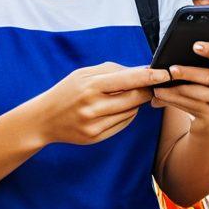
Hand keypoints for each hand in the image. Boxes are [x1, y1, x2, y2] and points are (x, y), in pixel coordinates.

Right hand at [32, 63, 171, 146]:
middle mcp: (93, 107)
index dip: (150, 76)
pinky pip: (122, 124)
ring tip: (126, 96)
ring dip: (135, 103)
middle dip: (147, 90)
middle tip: (154, 84)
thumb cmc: (66, 91)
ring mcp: (94, 125)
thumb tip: (141, 70)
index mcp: (90, 86)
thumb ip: (111, 70)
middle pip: (134, 98)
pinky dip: (126, 114)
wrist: (43, 119)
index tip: (166, 73)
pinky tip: (116, 109)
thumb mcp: (83, 74)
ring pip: (130, 112)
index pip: (128, 80)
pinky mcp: (95, 138)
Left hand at [151, 42, 208, 132]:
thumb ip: (195, 66)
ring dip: (172, 90)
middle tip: (170, 70)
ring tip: (157, 87)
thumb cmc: (204, 89)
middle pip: (208, 76)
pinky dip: (172, 101)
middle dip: (187, 73)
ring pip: (194, 93)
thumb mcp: (205, 78)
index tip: (195, 45)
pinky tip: (160, 97)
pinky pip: (189, 106)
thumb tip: (168, 60)